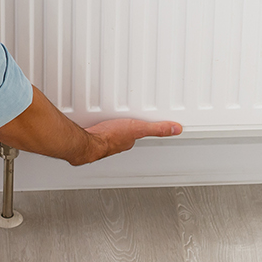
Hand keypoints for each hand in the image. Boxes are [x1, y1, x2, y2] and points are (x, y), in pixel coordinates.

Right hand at [68, 118, 182, 165]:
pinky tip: (95, 121)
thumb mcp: (138, 128)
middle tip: (126, 118)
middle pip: (124, 132)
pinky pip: (97, 129)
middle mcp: (117, 143)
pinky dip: (97, 126)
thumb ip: (157, 129)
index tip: (143, 124)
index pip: (137, 133)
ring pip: (110, 132)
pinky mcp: (92, 134)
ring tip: (111, 119)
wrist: (87, 141)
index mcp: (128, 141)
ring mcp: (103, 139)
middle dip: (124, 125)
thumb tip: (175, 129)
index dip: (140, 127)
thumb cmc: (109, 137)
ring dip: (110, 127)